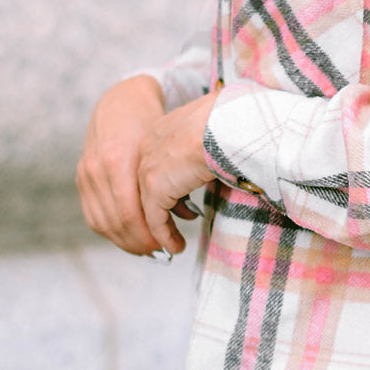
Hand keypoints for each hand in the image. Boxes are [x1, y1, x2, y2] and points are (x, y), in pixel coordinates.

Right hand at [77, 74, 168, 254]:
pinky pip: (93, 216)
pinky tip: (130, 236)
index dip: (151, 236)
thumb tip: (187, 218)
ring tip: (149, 248)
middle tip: (163, 251)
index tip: (171, 245)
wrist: (121, 101)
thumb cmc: (153, 123)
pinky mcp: (81, 178)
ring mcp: (86, 174)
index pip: (132, 215)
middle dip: (142, 243)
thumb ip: (174, 181)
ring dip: (126, 241)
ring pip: (103, 224)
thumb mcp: (167, 149)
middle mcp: (97, 169)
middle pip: (117, 223)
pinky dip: (112, 231)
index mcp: (119, 161)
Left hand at [137, 90, 217, 255]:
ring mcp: (147, 170)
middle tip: (171, 227)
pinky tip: (177, 247)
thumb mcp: (208, 131)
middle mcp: (147, 150)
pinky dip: (166, 236)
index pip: (153, 167)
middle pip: (143, 189)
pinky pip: (156, 221)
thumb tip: (210, 161)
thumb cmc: (225, 123)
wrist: (222, 124)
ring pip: (146, 209)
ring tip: (174, 243)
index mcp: (159, 132)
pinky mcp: (155, 190)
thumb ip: (200, 147)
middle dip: (156, 212)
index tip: (176, 205)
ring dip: (160, 230)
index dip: (163, 189)